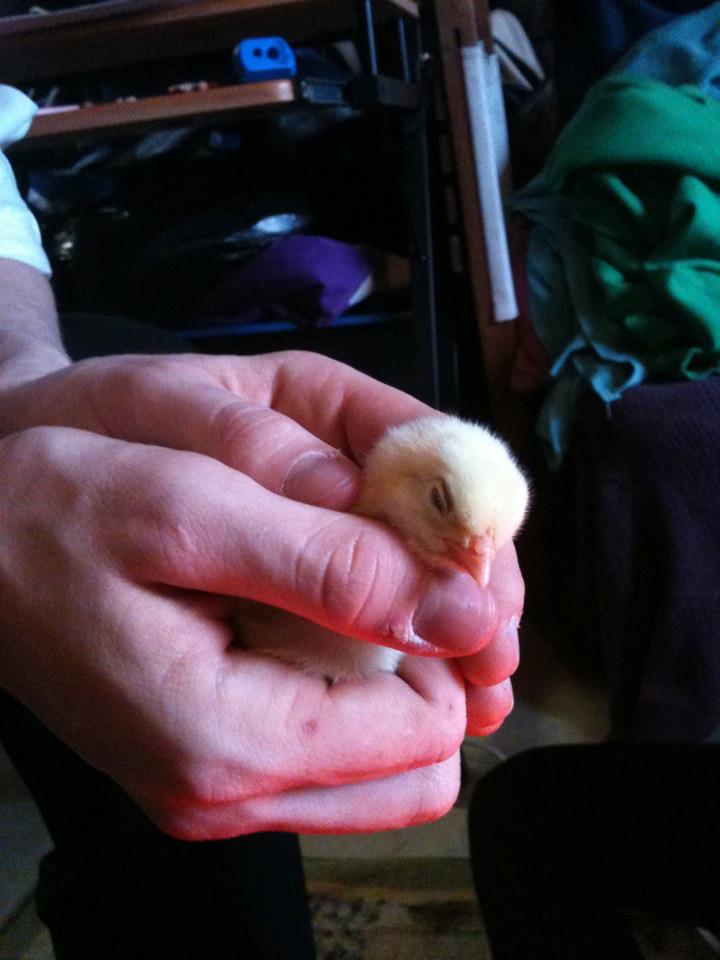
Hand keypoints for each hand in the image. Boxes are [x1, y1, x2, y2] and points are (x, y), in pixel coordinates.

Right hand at [0, 352, 521, 832]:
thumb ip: (330, 563)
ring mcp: (214, 793)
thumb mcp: (187, 505)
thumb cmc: (50, 511)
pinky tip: (323, 617)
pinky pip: (331, 751)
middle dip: (439, 666)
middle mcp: (223, 796)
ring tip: (367, 587)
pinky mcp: (208, 769)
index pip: (427, 729)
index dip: (454, 636)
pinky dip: (354, 687)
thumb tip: (463, 613)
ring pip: (382, 768)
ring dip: (402, 677)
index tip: (439, 557)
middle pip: (418, 766)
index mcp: (223, 741)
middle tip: (410, 571)